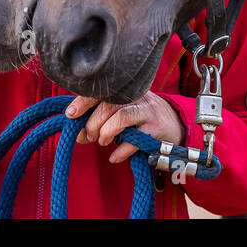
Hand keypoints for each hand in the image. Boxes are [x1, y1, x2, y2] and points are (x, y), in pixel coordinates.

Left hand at [65, 92, 183, 163]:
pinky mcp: (157, 129)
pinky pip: (136, 139)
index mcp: (124, 89)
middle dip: (93, 123)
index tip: (70, 114)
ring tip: (102, 142)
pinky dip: (122, 151)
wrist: (176, 125)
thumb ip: (100, 117)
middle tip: (88, 136)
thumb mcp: (122, 110)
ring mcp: (148, 111)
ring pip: (121, 117)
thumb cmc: (141, 118)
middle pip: (108, 105)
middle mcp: (137, 96)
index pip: (101, 90)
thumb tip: (76, 132)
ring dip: (106, 132)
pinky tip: (115, 157)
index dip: (83, 101)